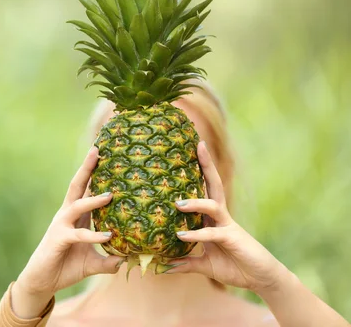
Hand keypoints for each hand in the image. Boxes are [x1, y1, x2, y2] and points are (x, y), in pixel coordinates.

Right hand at [12, 146, 123, 317]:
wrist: (42, 282)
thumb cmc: (66, 267)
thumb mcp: (93, 264)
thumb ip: (109, 261)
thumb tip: (127, 260)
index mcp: (77, 216)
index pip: (86, 188)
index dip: (94, 172)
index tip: (106, 154)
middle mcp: (67, 215)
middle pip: (77, 185)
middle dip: (87, 168)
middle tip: (97, 150)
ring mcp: (61, 226)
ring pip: (77, 205)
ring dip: (93, 199)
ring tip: (110, 195)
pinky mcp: (58, 239)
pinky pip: (78, 234)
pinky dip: (93, 236)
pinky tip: (108, 236)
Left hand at [167, 142, 287, 293]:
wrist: (260, 279)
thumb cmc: (234, 267)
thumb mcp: (205, 265)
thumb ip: (185, 263)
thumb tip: (164, 266)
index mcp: (212, 218)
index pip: (204, 188)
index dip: (199, 171)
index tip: (188, 152)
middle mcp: (220, 217)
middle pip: (214, 184)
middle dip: (206, 165)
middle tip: (198, 145)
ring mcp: (228, 225)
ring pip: (213, 205)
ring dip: (195, 202)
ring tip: (178, 203)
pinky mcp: (233, 238)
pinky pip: (213, 232)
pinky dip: (197, 234)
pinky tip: (182, 236)